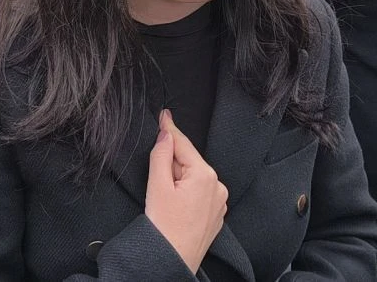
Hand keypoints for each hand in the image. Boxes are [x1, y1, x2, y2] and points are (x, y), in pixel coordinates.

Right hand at [145, 109, 227, 273]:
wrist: (171, 261)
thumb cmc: (164, 230)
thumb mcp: (157, 186)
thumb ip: (161, 156)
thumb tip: (166, 135)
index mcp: (205, 175)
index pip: (184, 144)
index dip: (170, 129)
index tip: (164, 114)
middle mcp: (217, 186)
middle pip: (188, 161)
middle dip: (171, 164)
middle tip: (157, 183)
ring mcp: (219, 201)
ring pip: (192, 177)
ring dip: (177, 179)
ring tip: (165, 200)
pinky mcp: (215, 213)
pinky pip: (198, 192)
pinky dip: (185, 192)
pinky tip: (174, 207)